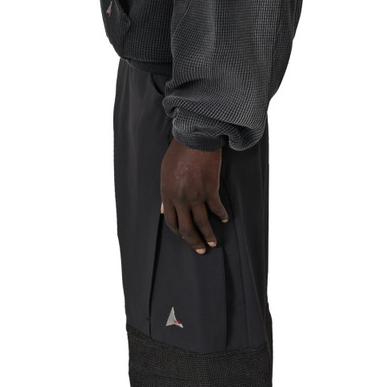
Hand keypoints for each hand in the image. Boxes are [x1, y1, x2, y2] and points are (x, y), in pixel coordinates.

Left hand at [160, 137, 228, 253]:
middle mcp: (180, 198)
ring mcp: (196, 195)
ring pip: (202, 223)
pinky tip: (224, 219)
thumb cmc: (179, 152)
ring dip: (208, 236)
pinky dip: (221, 215)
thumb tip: (162, 210)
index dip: (178, 232)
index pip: (171, 221)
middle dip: (193, 241)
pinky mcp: (210, 189)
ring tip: (212, 243)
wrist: (195, 137)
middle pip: (186, 228)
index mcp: (167, 194)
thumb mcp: (165, 173)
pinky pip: (216, 208)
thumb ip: (165, 193)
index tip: (185, 237)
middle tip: (200, 250)